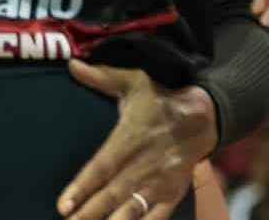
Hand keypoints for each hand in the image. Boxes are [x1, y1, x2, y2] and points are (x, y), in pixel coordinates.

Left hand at [56, 63, 213, 219]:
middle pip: (112, 195)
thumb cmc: (162, 97)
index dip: (82, 187)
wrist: (205, 115)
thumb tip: (72, 63)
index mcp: (131, 137)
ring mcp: (159, 181)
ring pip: (131, 210)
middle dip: (89, 214)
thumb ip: (102, 77)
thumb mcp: (135, 81)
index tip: (63, 206)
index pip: (102, 167)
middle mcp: (143, 163)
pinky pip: (157, 217)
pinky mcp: (172, 193)